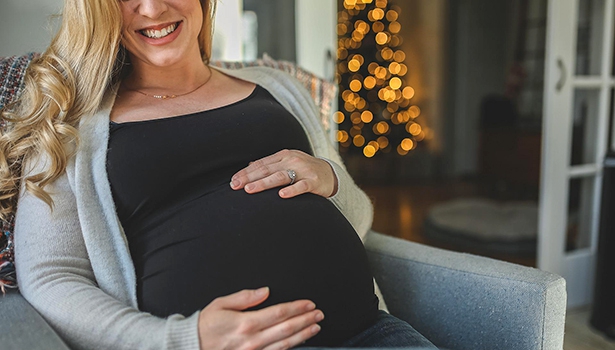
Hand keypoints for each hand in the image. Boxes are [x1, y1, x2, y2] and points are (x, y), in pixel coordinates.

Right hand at [198, 287, 322, 349]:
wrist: (191, 346)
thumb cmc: (205, 326)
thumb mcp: (221, 304)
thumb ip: (245, 297)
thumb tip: (264, 291)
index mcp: (245, 322)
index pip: (279, 313)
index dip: (297, 308)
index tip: (309, 304)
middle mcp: (252, 339)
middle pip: (286, 328)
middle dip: (305, 320)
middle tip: (318, 314)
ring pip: (284, 344)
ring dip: (302, 335)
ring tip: (315, 327)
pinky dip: (289, 348)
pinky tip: (298, 342)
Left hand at [230, 149, 337, 198]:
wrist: (331, 174)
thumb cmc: (304, 170)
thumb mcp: (287, 163)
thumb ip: (270, 165)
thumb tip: (249, 166)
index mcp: (283, 155)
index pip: (261, 164)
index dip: (246, 172)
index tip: (233, 181)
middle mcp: (292, 160)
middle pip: (267, 169)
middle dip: (249, 177)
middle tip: (235, 186)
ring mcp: (303, 170)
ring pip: (280, 176)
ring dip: (264, 183)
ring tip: (250, 189)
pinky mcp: (313, 181)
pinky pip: (301, 186)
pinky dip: (292, 190)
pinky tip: (281, 195)